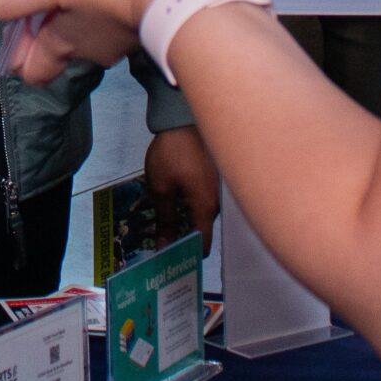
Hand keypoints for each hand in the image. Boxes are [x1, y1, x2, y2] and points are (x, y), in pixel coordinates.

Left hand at [143, 125, 221, 252]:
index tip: (171, 261)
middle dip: (185, 241)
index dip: (188, 256)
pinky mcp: (216, 180)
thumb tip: (165, 245)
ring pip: (204, 216)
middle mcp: (218, 201)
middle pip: (204, 230)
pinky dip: (193, 208)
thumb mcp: (161, 188)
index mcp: (206, 206)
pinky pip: (205, 201)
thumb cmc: (172, 153)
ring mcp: (219, 189)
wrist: (183, 119)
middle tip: (163, 247)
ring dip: (188, 223)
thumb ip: (165, 219)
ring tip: (167, 229)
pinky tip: (177, 207)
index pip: (203, 243)